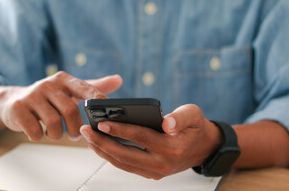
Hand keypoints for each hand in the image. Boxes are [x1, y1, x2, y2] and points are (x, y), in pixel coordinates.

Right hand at [0, 72, 121, 140]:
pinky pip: (35, 130)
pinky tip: (40, 133)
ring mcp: (31, 95)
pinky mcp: (17, 109)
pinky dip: (40, 136)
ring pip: (54, 123)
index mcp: (64, 79)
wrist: (12, 102)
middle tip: (76, 136)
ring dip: (57, 135)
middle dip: (76, 128)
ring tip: (56, 134)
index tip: (106, 114)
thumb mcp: (70, 90)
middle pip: (71, 110)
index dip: (98, 101)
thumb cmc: (48, 99)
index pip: (86, 88)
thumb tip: (119, 80)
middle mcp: (48, 84)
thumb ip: (93, 87)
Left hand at [80, 104, 222, 179]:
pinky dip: (111, 156)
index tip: (102, 122)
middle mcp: (162, 164)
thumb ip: (181, 117)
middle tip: (86, 130)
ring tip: (88, 137)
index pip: (141, 137)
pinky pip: (126, 166)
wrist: (203, 148)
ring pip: (123, 163)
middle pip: (126, 155)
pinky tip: (100, 145)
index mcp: (172, 148)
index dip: (120, 130)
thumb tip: (166, 122)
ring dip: (103, 151)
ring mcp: (155, 172)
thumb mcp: (194, 115)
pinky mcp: (151, 173)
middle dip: (103, 143)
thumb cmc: (195, 127)